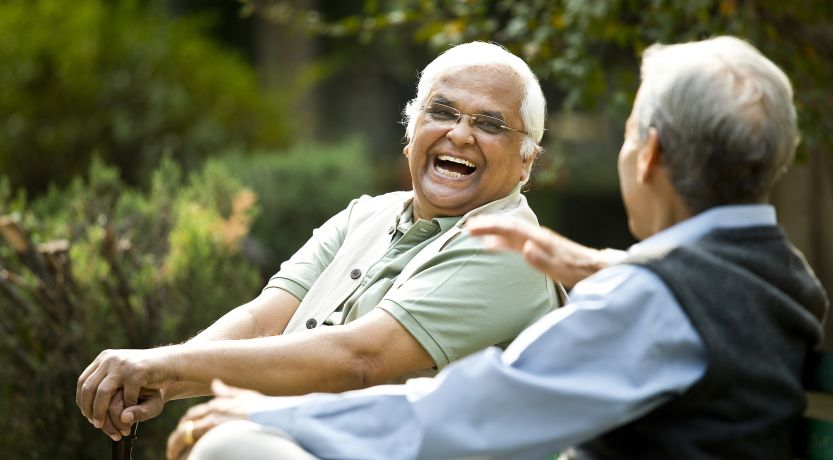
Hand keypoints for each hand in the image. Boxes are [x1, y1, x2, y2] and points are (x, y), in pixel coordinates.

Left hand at [77, 348, 172, 432]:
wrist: (170, 364)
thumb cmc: (146, 374)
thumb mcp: (123, 376)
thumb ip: (107, 383)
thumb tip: (84, 403)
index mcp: (104, 358)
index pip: (83, 382)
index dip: (82, 401)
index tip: (87, 415)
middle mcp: (110, 359)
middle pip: (89, 387)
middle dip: (89, 409)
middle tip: (95, 423)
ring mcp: (123, 364)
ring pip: (103, 392)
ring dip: (101, 411)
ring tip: (103, 424)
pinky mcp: (137, 371)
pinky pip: (126, 396)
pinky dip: (127, 408)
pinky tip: (129, 414)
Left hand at [167, 380, 262, 459]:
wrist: (280, 420)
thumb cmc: (267, 410)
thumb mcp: (249, 397)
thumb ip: (229, 393)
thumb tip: (215, 383)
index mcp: (220, 404)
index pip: (194, 414)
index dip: (186, 423)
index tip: (183, 432)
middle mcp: (213, 413)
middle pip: (186, 424)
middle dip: (177, 436)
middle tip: (173, 448)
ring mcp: (214, 426)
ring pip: (186, 434)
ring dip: (176, 446)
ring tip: (174, 456)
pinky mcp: (215, 437)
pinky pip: (194, 446)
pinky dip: (186, 452)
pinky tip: (186, 459)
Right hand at [467, 216, 607, 286]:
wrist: (595, 267)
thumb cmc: (578, 269)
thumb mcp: (562, 268)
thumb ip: (543, 260)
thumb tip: (525, 247)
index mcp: (539, 239)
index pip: (510, 228)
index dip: (490, 227)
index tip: (472, 228)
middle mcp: (536, 236)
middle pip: (507, 226)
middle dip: (487, 224)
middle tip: (467, 227)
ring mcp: (537, 242)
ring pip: (509, 232)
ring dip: (491, 230)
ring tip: (474, 232)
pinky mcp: (538, 248)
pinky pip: (514, 241)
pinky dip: (500, 240)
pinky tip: (492, 245)